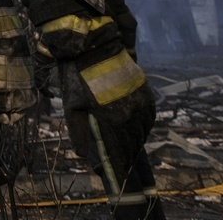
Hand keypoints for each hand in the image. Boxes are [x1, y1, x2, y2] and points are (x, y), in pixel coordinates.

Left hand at [49, 29, 154, 165]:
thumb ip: (79, 133)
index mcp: (112, 120)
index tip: (116, 173)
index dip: (118, 164)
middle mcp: (130, 113)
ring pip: (143, 130)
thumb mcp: (72, 107)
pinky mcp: (144, 90)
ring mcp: (140, 101)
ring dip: (138, 142)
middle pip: (133, 143)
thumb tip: (83, 157)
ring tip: (132, 150)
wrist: (92, 47)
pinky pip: (150, 114)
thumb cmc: (77, 77)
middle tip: (124, 164)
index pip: (119, 151)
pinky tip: (142, 130)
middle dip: (128, 156)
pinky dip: (147, 125)